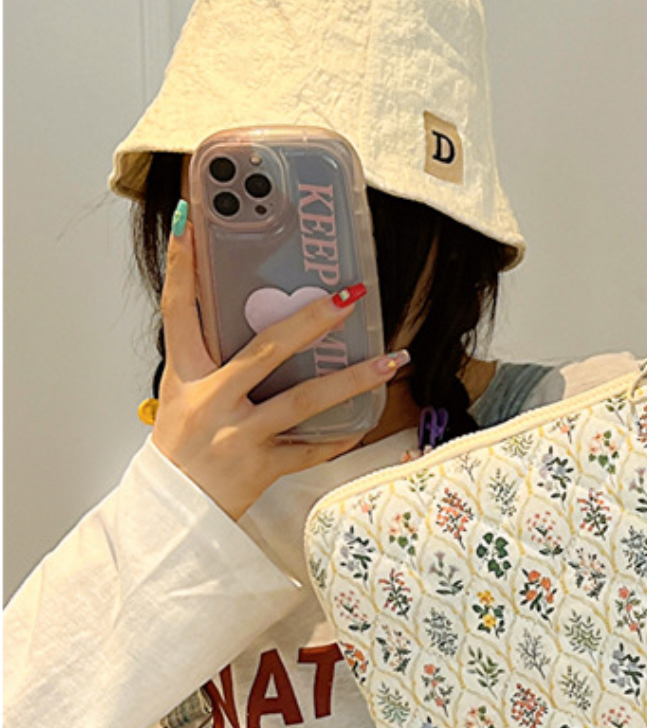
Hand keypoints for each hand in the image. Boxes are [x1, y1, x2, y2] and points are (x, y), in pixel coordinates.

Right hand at [150, 214, 405, 520]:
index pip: (179, 308)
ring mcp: (238, 435)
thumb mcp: (181, 392)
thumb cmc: (183, 444)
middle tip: (350, 295)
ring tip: (391, 359)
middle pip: (266, 350)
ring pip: (304, 401)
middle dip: (311, 320)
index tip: (193, 216)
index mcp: (184, 374)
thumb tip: (249, 310)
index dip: (183, 263)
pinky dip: (341, 435)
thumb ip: (209, 355)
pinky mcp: (262, 468)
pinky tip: (369, 418)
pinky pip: (312, 449)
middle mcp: (210, 401)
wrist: (175, 510)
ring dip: (353, 379)